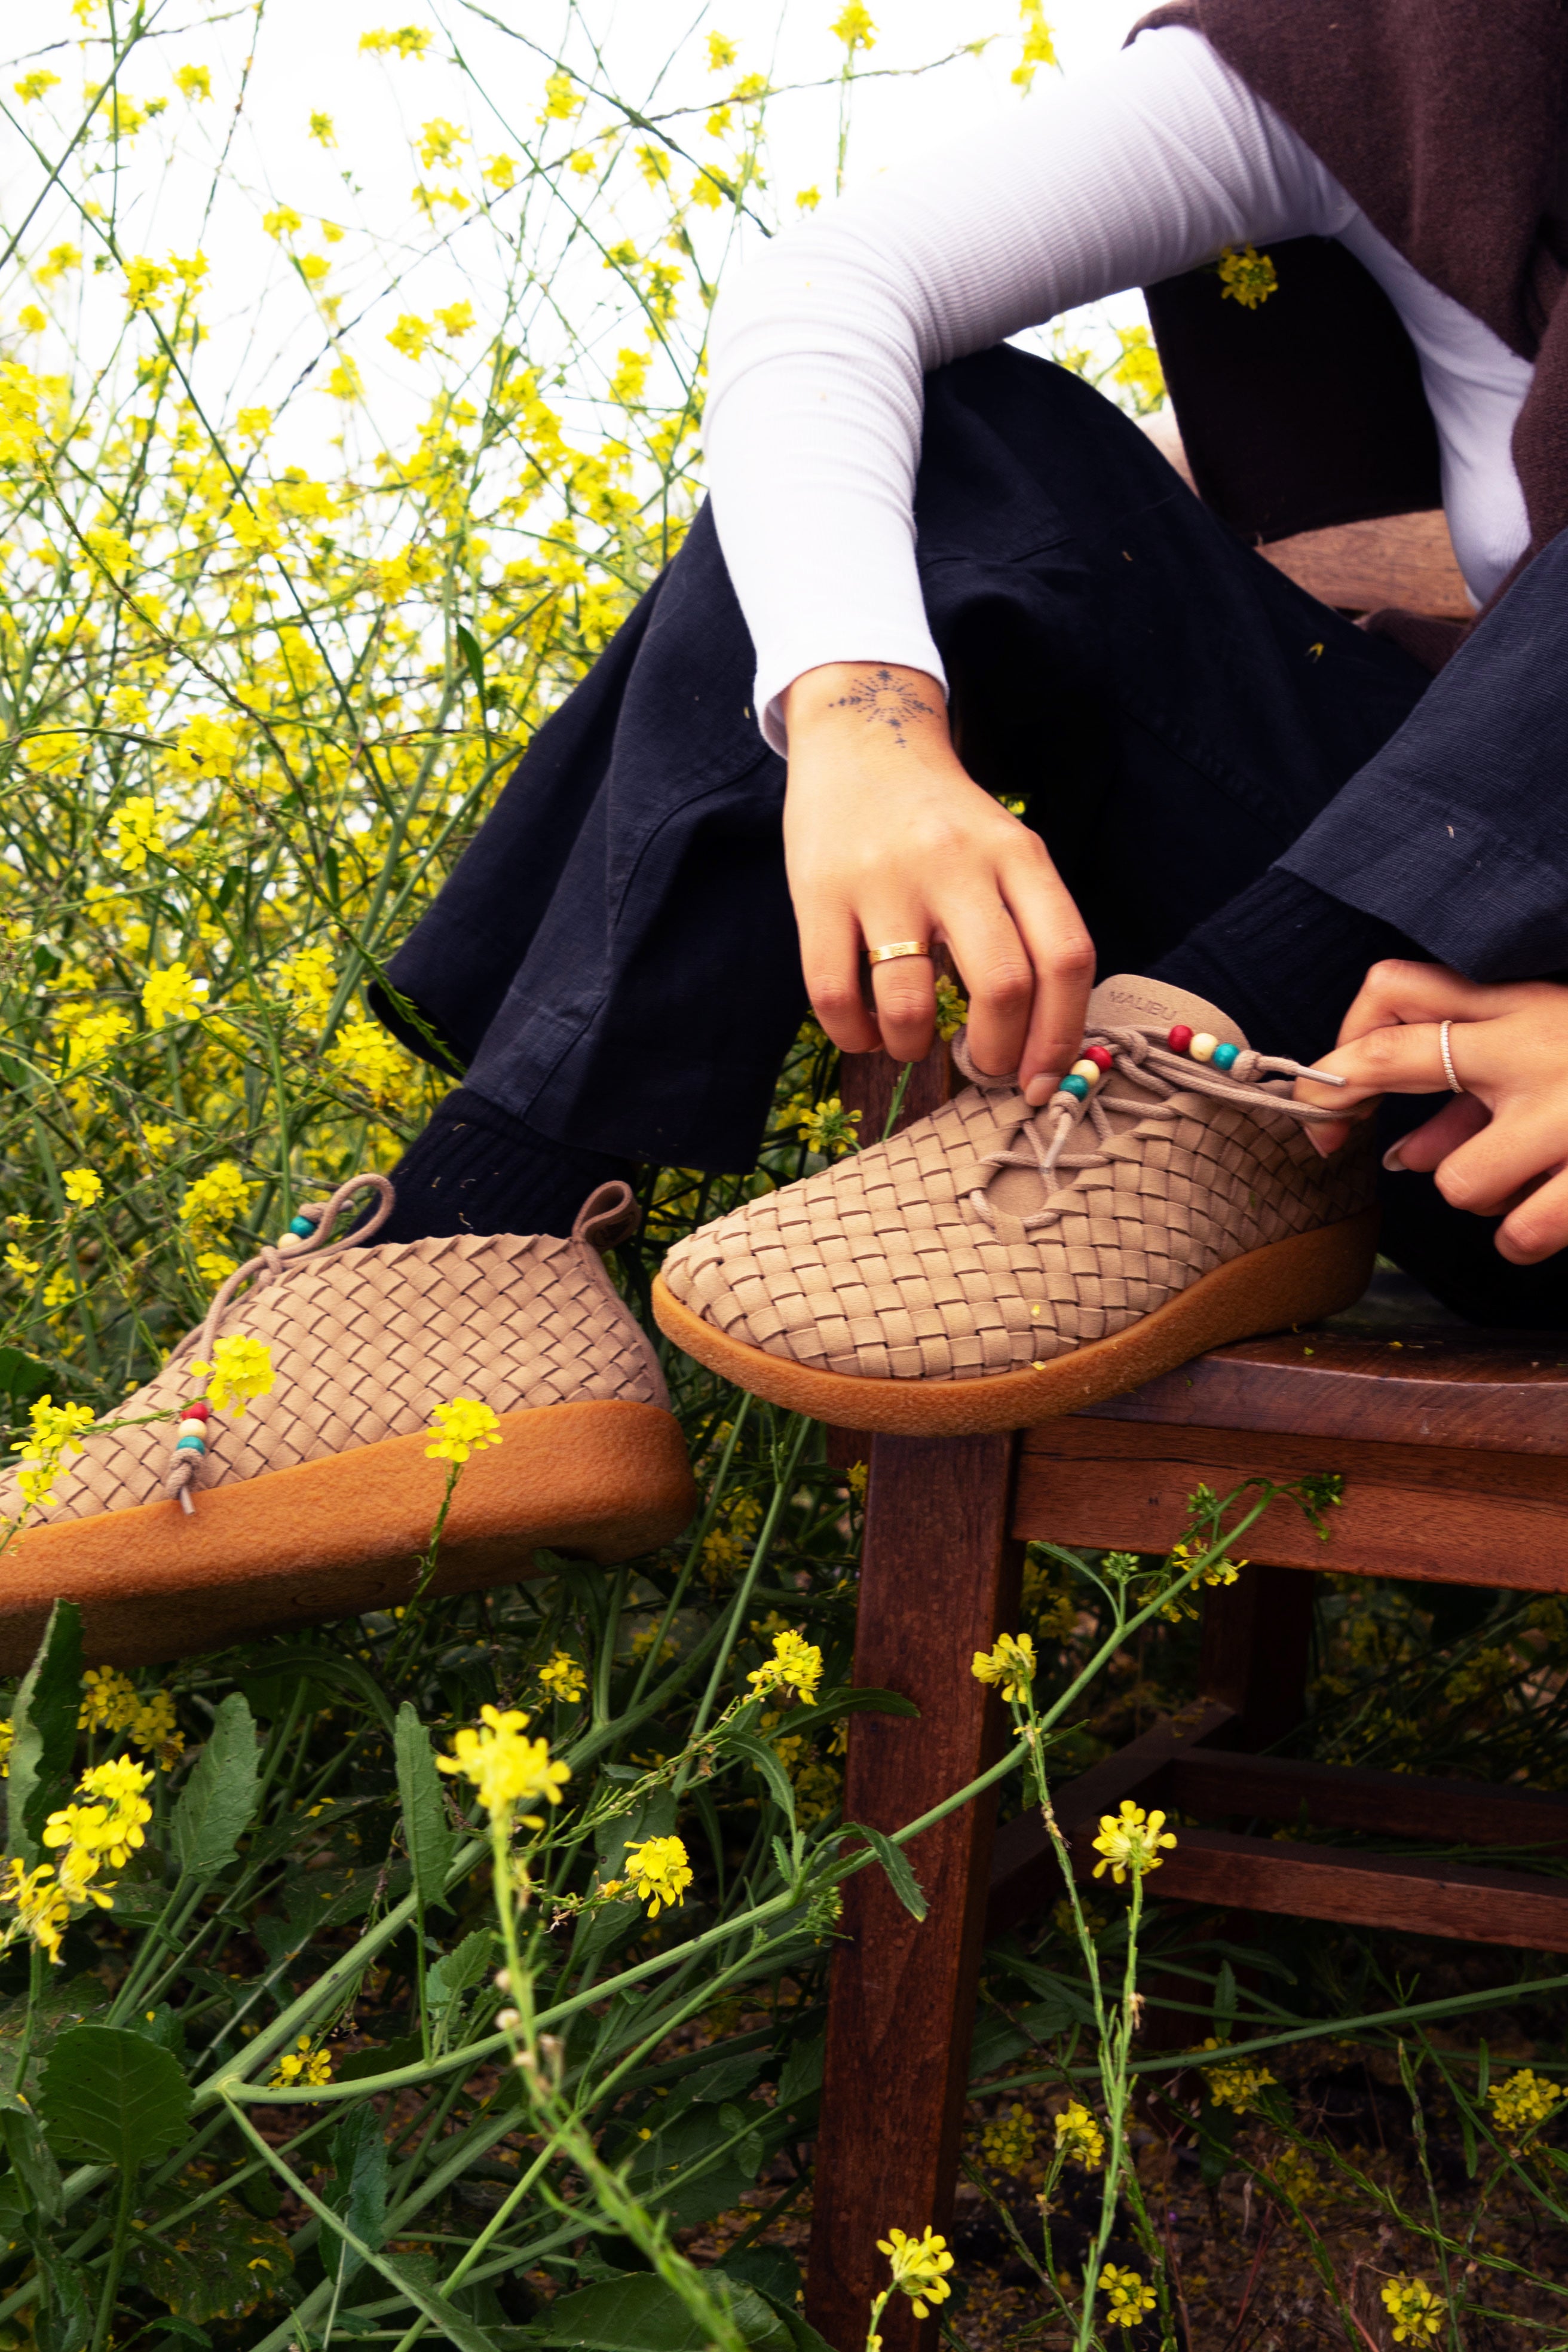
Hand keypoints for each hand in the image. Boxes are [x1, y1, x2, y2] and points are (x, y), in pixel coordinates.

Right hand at [781, 661, 1093, 1095]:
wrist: (863, 741)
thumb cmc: (945, 821)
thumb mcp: (1006, 849)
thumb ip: (1029, 926)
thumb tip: (1042, 1045)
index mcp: (1018, 854)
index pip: (1066, 957)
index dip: (1062, 1035)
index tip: (1043, 1080)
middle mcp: (956, 863)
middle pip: (1002, 986)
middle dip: (995, 1054)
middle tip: (980, 1068)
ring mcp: (884, 878)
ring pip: (911, 1003)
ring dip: (914, 1047)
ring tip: (912, 1042)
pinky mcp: (818, 893)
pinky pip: (833, 995)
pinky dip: (853, 1035)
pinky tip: (863, 1030)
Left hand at [1293, 960, 1567, 1263]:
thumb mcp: (1555, 1054)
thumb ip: (1476, 1099)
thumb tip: (1404, 1158)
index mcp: (1525, 1006)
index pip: (1394, 991)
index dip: (1334, 1048)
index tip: (1317, 1102)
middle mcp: (1536, 1048)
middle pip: (1390, 1058)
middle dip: (1340, 1102)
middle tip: (1338, 1141)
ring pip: (1456, 1182)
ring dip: (1483, 1196)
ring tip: (1531, 1183)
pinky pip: (1518, 1234)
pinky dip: (1529, 1238)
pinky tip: (1558, 1218)